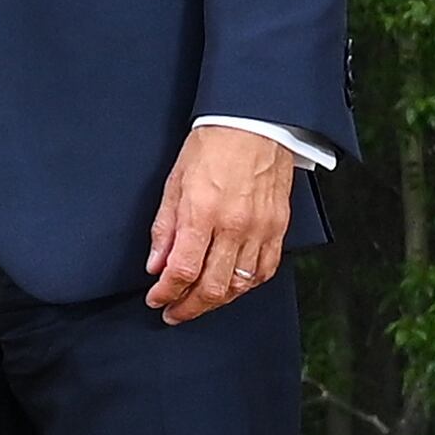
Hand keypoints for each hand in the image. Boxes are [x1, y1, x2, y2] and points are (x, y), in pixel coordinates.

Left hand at [145, 123, 296, 322]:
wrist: (254, 123)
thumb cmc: (213, 145)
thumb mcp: (175, 182)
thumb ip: (165, 228)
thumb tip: (156, 263)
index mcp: (203, 213)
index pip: (182, 271)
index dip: (166, 293)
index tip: (156, 299)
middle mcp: (234, 226)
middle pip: (211, 287)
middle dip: (188, 307)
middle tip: (174, 311)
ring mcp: (260, 229)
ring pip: (239, 286)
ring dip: (215, 301)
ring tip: (198, 302)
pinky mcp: (278, 228)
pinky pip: (264, 271)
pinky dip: (246, 286)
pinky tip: (232, 287)